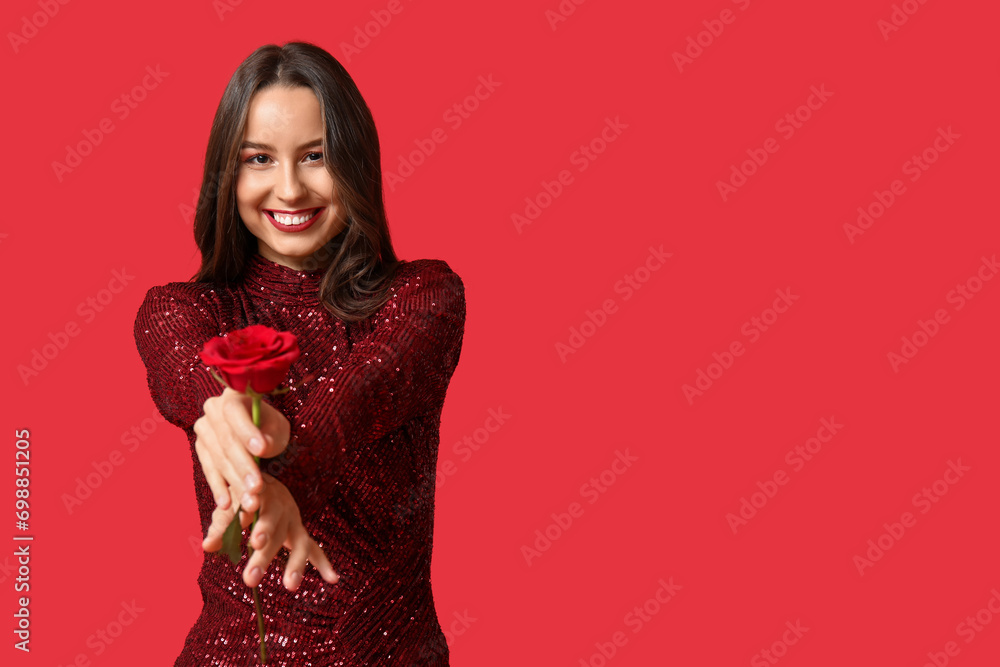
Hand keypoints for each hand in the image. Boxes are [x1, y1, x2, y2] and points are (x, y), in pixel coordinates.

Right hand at [194, 387, 290, 513]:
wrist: (258, 432)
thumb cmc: (270, 427)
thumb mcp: (277, 429)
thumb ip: (269, 437)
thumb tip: (261, 448)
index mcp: (233, 394)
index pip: (235, 412)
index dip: (247, 432)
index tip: (261, 451)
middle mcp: (213, 409)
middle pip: (226, 441)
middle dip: (243, 467)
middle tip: (257, 488)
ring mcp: (204, 429)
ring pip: (218, 459)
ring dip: (234, 483)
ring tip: (250, 502)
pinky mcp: (201, 448)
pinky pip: (209, 470)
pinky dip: (219, 488)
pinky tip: (227, 504)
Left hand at [202, 472, 339, 590]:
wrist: (259, 479)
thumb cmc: (239, 495)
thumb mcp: (228, 506)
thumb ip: (221, 525)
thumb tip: (208, 547)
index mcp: (262, 494)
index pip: (259, 507)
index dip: (257, 519)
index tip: (252, 536)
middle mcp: (282, 506)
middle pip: (276, 530)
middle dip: (264, 554)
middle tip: (251, 578)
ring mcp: (294, 519)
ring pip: (298, 541)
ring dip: (295, 564)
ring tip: (290, 585)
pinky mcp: (299, 531)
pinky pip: (313, 548)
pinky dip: (323, 563)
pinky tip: (333, 579)